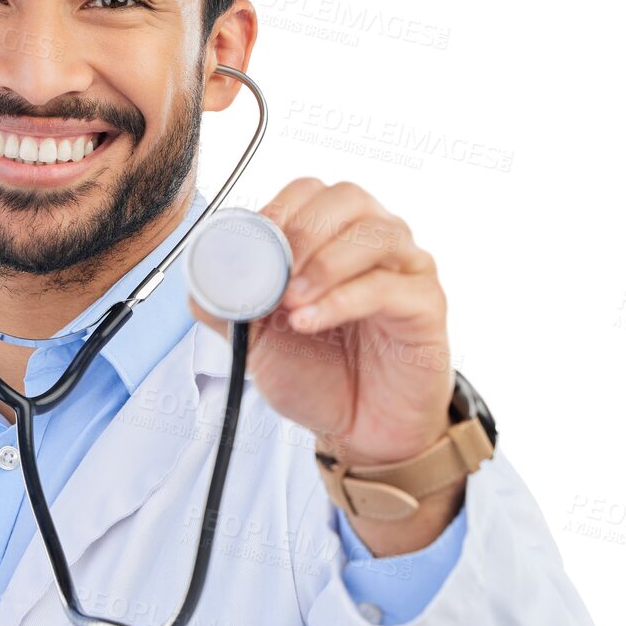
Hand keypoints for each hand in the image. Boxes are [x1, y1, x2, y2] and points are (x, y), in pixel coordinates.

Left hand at [187, 178, 455, 467]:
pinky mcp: (427, 305)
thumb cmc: (317, 375)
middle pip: (348, 199)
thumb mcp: (255, 341)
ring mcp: (407, 270)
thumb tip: (199, 275)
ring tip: (291, 303)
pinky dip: (342, 300)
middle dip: (302, 230)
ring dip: (324, 263)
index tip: (251, 246)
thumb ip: (226, 305)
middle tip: (273, 274)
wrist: (359, 432)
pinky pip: (389, 287)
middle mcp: (375, 242)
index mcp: (333, 238)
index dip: (279, 210)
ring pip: (376, 234)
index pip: (311, 192)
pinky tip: (310, 321)